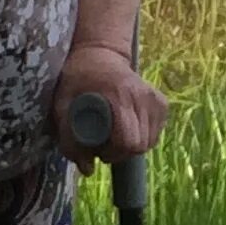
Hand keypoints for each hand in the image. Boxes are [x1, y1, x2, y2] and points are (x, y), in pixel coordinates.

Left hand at [53, 43, 165, 167]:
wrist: (101, 54)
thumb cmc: (78, 78)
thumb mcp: (62, 105)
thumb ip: (69, 139)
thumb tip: (87, 171)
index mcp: (119, 95)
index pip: (128, 141)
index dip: (112, 153)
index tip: (98, 148)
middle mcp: (143, 96)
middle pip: (140, 145)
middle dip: (121, 153)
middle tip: (104, 144)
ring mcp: (155, 99)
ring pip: (150, 143)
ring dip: (131, 146)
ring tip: (114, 135)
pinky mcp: (162, 103)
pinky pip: (155, 134)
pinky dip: (142, 138)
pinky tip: (128, 128)